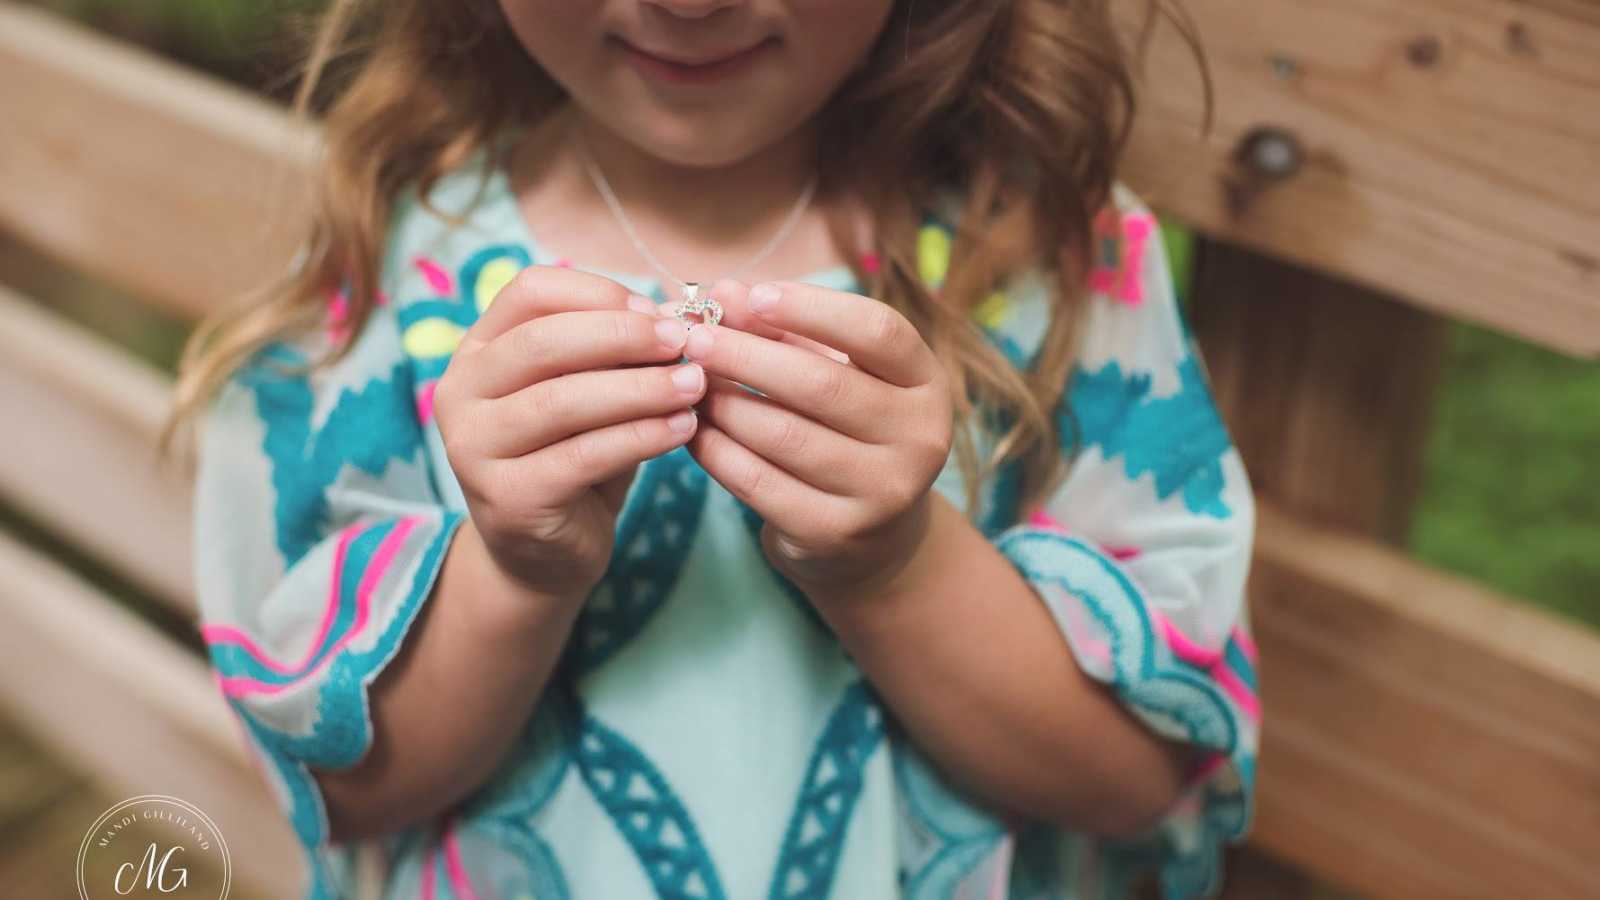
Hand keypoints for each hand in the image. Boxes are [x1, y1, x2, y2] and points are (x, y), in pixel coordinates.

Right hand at [432, 266, 705, 600]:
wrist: (542, 554)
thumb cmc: (573, 456)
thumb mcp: (589, 394)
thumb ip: (616, 353)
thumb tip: (677, 314)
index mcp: (478, 350)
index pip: (531, 291)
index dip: (599, 293)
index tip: (658, 312)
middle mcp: (460, 393)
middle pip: (544, 342)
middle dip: (623, 336)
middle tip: (684, 343)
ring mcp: (474, 448)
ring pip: (562, 401)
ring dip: (639, 389)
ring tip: (694, 386)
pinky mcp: (507, 498)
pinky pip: (582, 456)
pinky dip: (640, 437)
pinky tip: (682, 429)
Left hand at [679, 278, 952, 595]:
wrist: (872, 534)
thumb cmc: (848, 429)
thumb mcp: (837, 373)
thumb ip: (787, 331)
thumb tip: (723, 293)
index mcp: (927, 384)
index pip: (878, 332)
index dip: (812, 308)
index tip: (753, 295)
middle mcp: (919, 439)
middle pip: (822, 384)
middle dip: (747, 355)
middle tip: (697, 338)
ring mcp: (881, 492)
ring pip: (783, 435)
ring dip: (724, 404)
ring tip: (690, 382)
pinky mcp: (835, 533)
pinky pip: (759, 483)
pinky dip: (717, 451)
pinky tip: (695, 429)